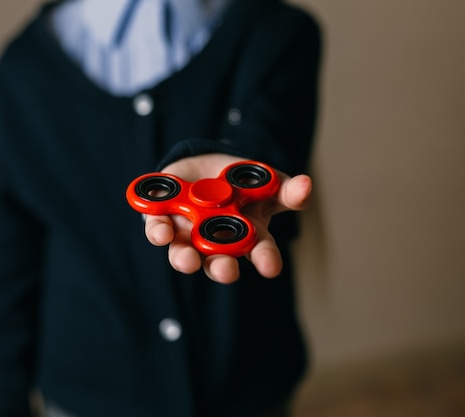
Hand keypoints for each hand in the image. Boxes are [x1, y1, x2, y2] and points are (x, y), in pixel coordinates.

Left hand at [144, 153, 311, 283]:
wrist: (204, 168)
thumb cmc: (240, 185)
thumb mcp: (266, 184)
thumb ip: (286, 189)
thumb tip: (308, 185)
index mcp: (246, 235)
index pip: (259, 251)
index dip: (266, 259)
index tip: (272, 267)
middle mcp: (215, 243)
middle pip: (219, 262)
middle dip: (223, 268)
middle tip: (228, 271)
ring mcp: (188, 233)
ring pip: (185, 253)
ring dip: (186, 259)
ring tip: (188, 261)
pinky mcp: (163, 218)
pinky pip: (157, 230)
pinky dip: (158, 233)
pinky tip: (162, 232)